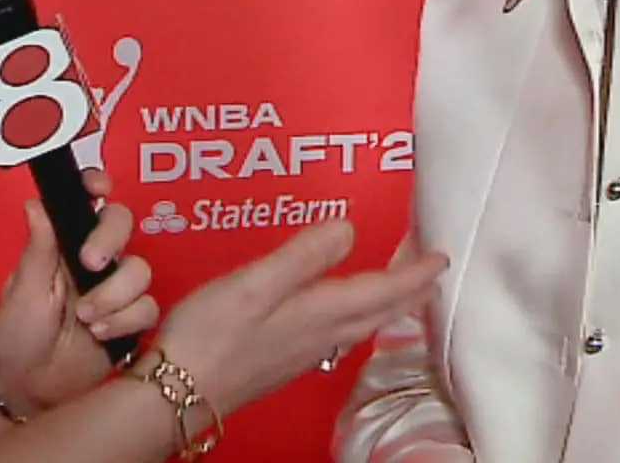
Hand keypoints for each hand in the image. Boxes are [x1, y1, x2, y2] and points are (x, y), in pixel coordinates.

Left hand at [0, 169, 156, 414]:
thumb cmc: (17, 333)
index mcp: (65, 244)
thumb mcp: (23, 289)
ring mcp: (116, 289)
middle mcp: (95, 261)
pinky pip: (147, 307)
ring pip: (140, 270)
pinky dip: (124, 320)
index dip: (99, 186)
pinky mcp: (132, 320)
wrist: (29, 386)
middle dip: (110, 240)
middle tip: (89, 264)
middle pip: (123, 225)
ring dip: (113, 294)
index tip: (99, 187)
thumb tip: (35, 202)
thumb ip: (38, 248)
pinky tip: (100, 333)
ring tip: (86, 317)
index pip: (89, 203)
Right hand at [145, 219, 447, 415]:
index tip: (441, 257)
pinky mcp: (283, 362)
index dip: (413, 273)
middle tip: (432, 274)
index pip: (380, 290)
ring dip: (386, 307)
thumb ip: (303, 255)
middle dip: (408, 292)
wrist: (178, 392)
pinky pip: (338, 337)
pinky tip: (343, 319)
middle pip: (378, 312)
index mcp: (319, 312)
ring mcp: (302, 353)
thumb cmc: (212, 334)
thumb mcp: (256, 284)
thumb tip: (349, 228)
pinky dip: (357, 321)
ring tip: (400, 293)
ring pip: (361, 327)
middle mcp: (319, 336)